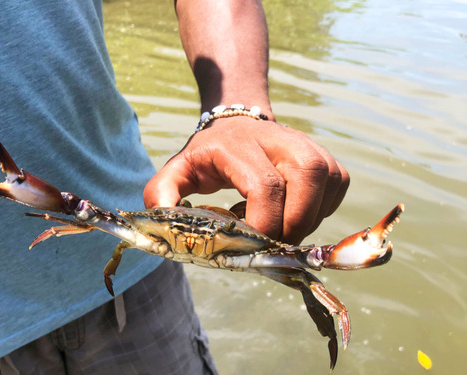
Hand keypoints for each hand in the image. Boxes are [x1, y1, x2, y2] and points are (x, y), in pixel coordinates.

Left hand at [143, 117, 348, 244]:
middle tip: (274, 243)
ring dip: (309, 218)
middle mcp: (279, 138)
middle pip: (307, 176)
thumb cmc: (208, 156)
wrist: (237, 126)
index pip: (265, 184)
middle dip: (295, 222)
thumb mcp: (178, 171)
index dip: (265, 222)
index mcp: (238, 144)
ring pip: (327, 183)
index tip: (253, 243)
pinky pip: (337, 188)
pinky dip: (322, 211)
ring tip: (283, 228)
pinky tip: (297, 213)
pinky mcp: (327, 157)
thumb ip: (162, 193)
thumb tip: (164, 221)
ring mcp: (309, 144)